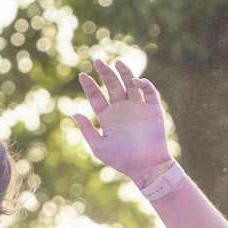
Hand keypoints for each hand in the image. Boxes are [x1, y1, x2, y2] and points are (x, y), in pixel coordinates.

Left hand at [72, 59, 174, 182]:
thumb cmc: (123, 160)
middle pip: (112, 86)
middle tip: (97, 61)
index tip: (82, 75)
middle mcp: (122, 110)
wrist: (147, 167)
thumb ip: (87, 130)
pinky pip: (149, 92)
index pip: (97, 96)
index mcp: (108, 118)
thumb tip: (74, 113)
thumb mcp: (99, 147)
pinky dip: (144, 84)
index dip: (89, 85)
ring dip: (124, 73)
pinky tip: (136, 81)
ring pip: (130, 85)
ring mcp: (138, 108)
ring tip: (117, 62)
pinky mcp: (153, 110)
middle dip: (105, 72)